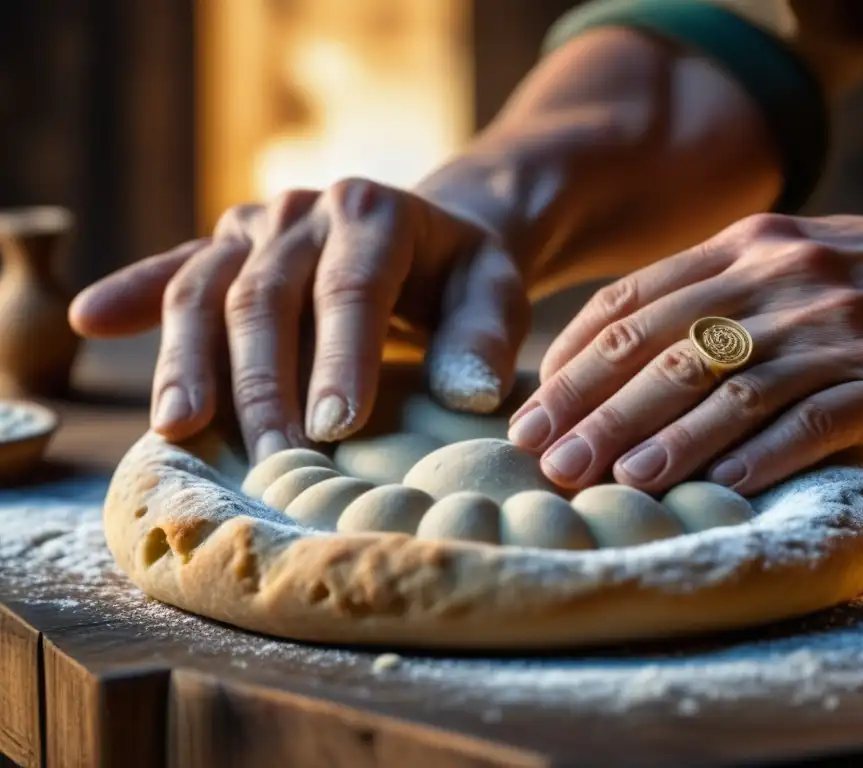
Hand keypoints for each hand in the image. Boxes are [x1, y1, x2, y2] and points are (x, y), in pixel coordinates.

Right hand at [70, 177, 529, 460]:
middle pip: (268, 296)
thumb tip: (468, 397)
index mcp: (374, 211)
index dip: (342, 358)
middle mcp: (304, 211)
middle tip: (271, 459)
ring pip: (208, 290)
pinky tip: (90, 319)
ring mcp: (256, 227)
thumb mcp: (494, 295)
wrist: (428, 240)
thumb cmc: (463, 279)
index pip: (351, 288)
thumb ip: (483, 340)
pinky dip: (133, 294)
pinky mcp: (226, 249)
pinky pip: (175, 272)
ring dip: (190, 361)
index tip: (336, 427)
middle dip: (265, 382)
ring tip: (179, 427)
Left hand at [508, 200, 862, 494]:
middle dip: (595, 408)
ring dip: (666, 441)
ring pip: (730, 389)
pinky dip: (759, 457)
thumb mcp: (787, 256)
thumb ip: (709, 287)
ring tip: (615, 484)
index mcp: (746, 246)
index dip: (573, 357)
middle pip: (666, 348)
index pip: (633, 301)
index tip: (532, 406)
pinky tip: (718, 490)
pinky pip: (812, 422)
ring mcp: (836, 329)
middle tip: (545, 458)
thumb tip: (616, 347)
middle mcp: (781, 279)